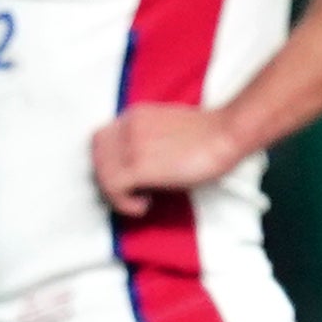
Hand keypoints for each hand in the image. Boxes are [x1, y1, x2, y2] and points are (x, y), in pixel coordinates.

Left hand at [91, 102, 245, 211]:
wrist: (225, 133)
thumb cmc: (208, 134)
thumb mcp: (167, 125)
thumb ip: (148, 136)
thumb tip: (141, 162)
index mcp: (134, 115)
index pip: (101, 139)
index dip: (109, 161)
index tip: (128, 176)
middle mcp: (127, 126)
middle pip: (97, 156)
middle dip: (109, 178)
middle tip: (131, 192)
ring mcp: (131, 145)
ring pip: (101, 174)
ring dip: (117, 194)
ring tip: (140, 201)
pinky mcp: (139, 165)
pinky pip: (113, 188)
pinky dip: (124, 203)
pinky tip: (144, 205)